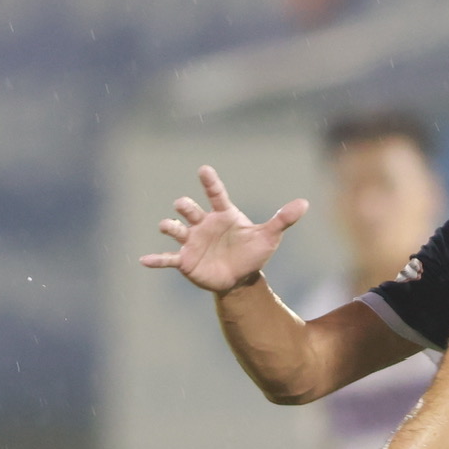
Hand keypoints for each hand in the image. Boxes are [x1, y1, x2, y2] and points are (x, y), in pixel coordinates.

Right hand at [140, 166, 306, 294]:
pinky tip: (143, 260)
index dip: (210, 182)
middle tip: (183, 206)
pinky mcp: (185, 261)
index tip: (204, 170)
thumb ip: (283, 219)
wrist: (240, 278)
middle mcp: (204, 224)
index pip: (216, 194)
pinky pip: (167, 259)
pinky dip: (156, 259)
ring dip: (169, 227)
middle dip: (184, 207)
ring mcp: (192, 241)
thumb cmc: (253, 253)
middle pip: (189, 209)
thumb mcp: (269, 237)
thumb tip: (305, 203)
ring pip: (175, 230)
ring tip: (166, 226)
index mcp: (223, 215)